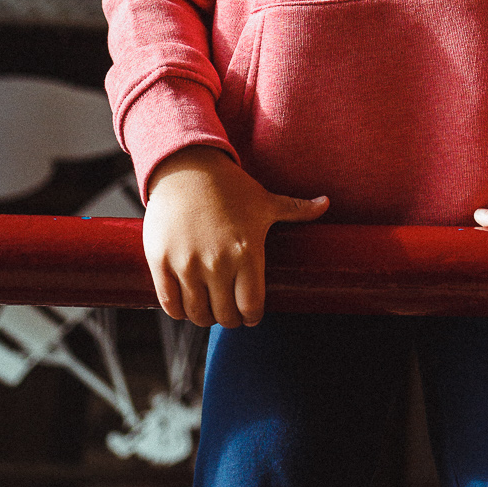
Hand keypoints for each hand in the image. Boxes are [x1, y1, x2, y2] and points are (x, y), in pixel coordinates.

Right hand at [143, 146, 328, 328]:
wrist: (185, 168)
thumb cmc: (229, 186)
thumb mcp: (265, 200)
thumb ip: (297, 209)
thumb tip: (327, 203)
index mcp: (247, 252)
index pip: (251, 307)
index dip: (251, 317)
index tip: (250, 314)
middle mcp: (217, 263)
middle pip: (224, 316)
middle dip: (229, 319)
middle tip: (228, 312)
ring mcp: (186, 264)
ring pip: (197, 314)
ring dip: (203, 317)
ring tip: (208, 308)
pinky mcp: (160, 262)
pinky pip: (169, 303)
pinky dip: (178, 311)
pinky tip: (185, 305)